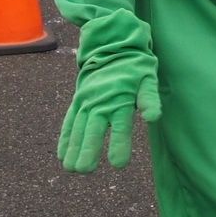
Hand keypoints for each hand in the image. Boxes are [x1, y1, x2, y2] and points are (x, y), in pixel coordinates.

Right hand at [58, 54, 161, 172]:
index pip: (120, 125)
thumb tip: (152, 117)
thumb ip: (150, 98)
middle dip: (88, 149)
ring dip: (73, 148)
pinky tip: (62, 155)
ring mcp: (85, 101)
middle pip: (93, 128)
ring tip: (71, 168)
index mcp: (120, 98)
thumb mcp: (148, 79)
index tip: (118, 164)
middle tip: (84, 169)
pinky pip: (69, 121)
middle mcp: (99, 101)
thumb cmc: (135, 67)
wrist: (112, 47)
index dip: (119, 144)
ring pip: (78, 127)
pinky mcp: (77, 102)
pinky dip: (65, 138)